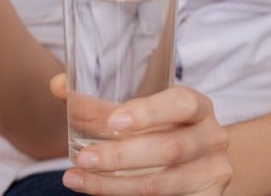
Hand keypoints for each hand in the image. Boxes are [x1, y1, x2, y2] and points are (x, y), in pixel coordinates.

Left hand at [50, 74, 232, 194]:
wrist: (200, 166)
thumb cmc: (162, 132)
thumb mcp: (136, 118)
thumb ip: (98, 106)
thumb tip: (57, 85)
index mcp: (197, 107)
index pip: (181, 103)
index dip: (148, 112)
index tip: (113, 122)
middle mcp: (211, 137)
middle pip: (168, 148)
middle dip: (120, 156)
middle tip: (83, 158)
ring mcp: (214, 172)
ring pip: (161, 182)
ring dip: (113, 184)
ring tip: (77, 178)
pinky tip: (100, 195)